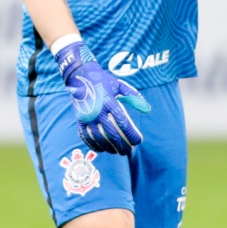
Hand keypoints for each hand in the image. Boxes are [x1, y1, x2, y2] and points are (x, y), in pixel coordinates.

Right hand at [55, 40, 150, 154]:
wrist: (80, 75)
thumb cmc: (103, 80)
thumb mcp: (119, 84)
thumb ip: (133, 96)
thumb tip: (147, 109)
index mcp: (109, 101)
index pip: (123, 122)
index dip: (131, 134)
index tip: (138, 140)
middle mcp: (98, 111)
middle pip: (112, 134)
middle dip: (122, 145)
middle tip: (129, 151)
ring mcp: (87, 117)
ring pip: (99, 138)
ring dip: (110, 148)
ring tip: (118, 152)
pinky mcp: (79, 120)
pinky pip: (86, 137)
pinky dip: (94, 145)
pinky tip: (103, 149)